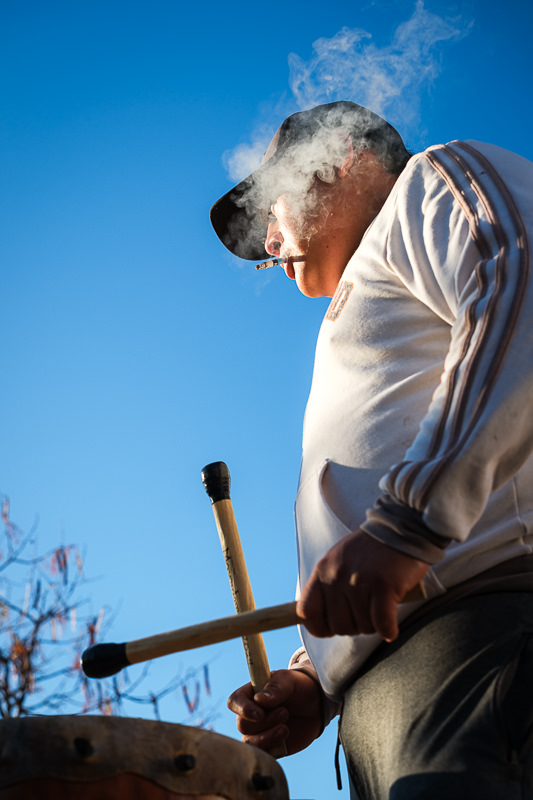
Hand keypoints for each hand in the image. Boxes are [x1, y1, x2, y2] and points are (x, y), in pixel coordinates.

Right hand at [227, 669, 323, 755]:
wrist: (315, 705)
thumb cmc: (298, 687)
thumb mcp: (289, 681)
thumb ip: (276, 688)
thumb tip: (259, 699)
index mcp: (251, 694)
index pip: (235, 702)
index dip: (242, 710)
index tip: (259, 713)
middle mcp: (251, 714)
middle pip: (243, 725)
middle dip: (265, 722)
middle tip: (285, 712)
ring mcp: (259, 731)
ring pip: (251, 742)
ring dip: (268, 736)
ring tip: (286, 727)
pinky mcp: (270, 746)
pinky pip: (264, 754)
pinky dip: (274, 748)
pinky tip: (286, 737)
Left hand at [297, 529, 428, 641]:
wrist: (401, 527)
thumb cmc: (372, 550)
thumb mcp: (340, 561)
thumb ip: (329, 586)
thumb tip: (320, 622)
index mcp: (323, 570)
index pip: (306, 611)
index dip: (320, 626)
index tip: (334, 627)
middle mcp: (337, 576)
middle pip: (338, 625)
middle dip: (355, 625)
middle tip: (368, 611)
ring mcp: (359, 580)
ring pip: (362, 627)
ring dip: (374, 624)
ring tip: (381, 605)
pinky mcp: (383, 585)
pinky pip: (381, 624)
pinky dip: (388, 629)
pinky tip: (391, 625)